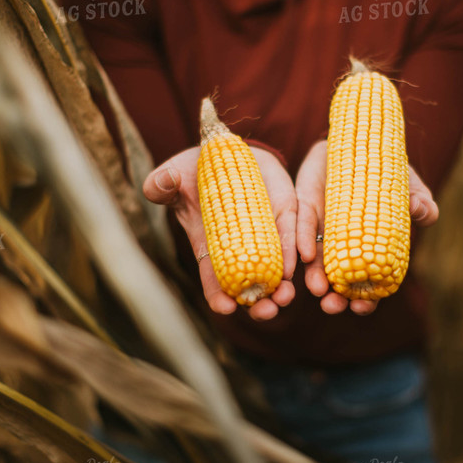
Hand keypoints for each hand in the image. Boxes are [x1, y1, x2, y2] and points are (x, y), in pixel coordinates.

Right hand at [143, 146, 296, 320]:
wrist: (226, 151)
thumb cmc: (193, 171)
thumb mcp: (173, 175)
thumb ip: (162, 184)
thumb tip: (159, 184)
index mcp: (210, 248)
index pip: (215, 281)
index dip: (219, 297)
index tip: (225, 308)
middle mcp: (241, 248)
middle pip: (251, 285)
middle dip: (259, 304)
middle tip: (267, 311)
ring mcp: (266, 234)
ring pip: (278, 269)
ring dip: (283, 287)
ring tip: (286, 296)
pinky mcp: (284, 214)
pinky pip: (293, 235)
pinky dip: (298, 249)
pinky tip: (303, 261)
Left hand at [295, 140, 438, 315]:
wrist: (356, 138)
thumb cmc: (386, 168)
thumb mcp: (408, 185)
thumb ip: (419, 200)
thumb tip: (423, 212)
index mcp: (370, 246)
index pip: (369, 282)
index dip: (367, 298)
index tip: (364, 308)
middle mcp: (342, 244)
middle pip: (337, 279)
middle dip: (335, 297)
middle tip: (334, 306)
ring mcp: (321, 228)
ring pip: (314, 260)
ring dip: (315, 277)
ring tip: (318, 289)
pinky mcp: (305, 206)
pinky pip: (301, 226)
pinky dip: (302, 241)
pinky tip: (306, 256)